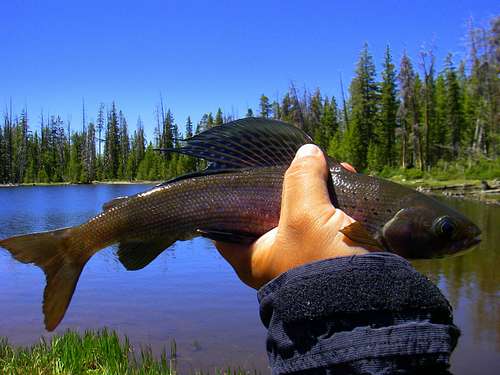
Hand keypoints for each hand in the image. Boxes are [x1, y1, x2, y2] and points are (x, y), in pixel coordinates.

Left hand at [215, 144, 368, 288]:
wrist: (372, 301)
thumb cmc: (324, 263)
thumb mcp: (306, 215)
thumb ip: (301, 179)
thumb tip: (307, 153)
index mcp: (252, 257)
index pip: (228, 223)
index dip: (234, 197)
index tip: (244, 174)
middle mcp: (272, 257)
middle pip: (270, 209)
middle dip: (288, 184)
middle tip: (299, 164)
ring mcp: (301, 255)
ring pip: (301, 211)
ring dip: (316, 189)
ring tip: (330, 168)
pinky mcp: (327, 252)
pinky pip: (323, 219)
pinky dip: (333, 201)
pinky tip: (344, 182)